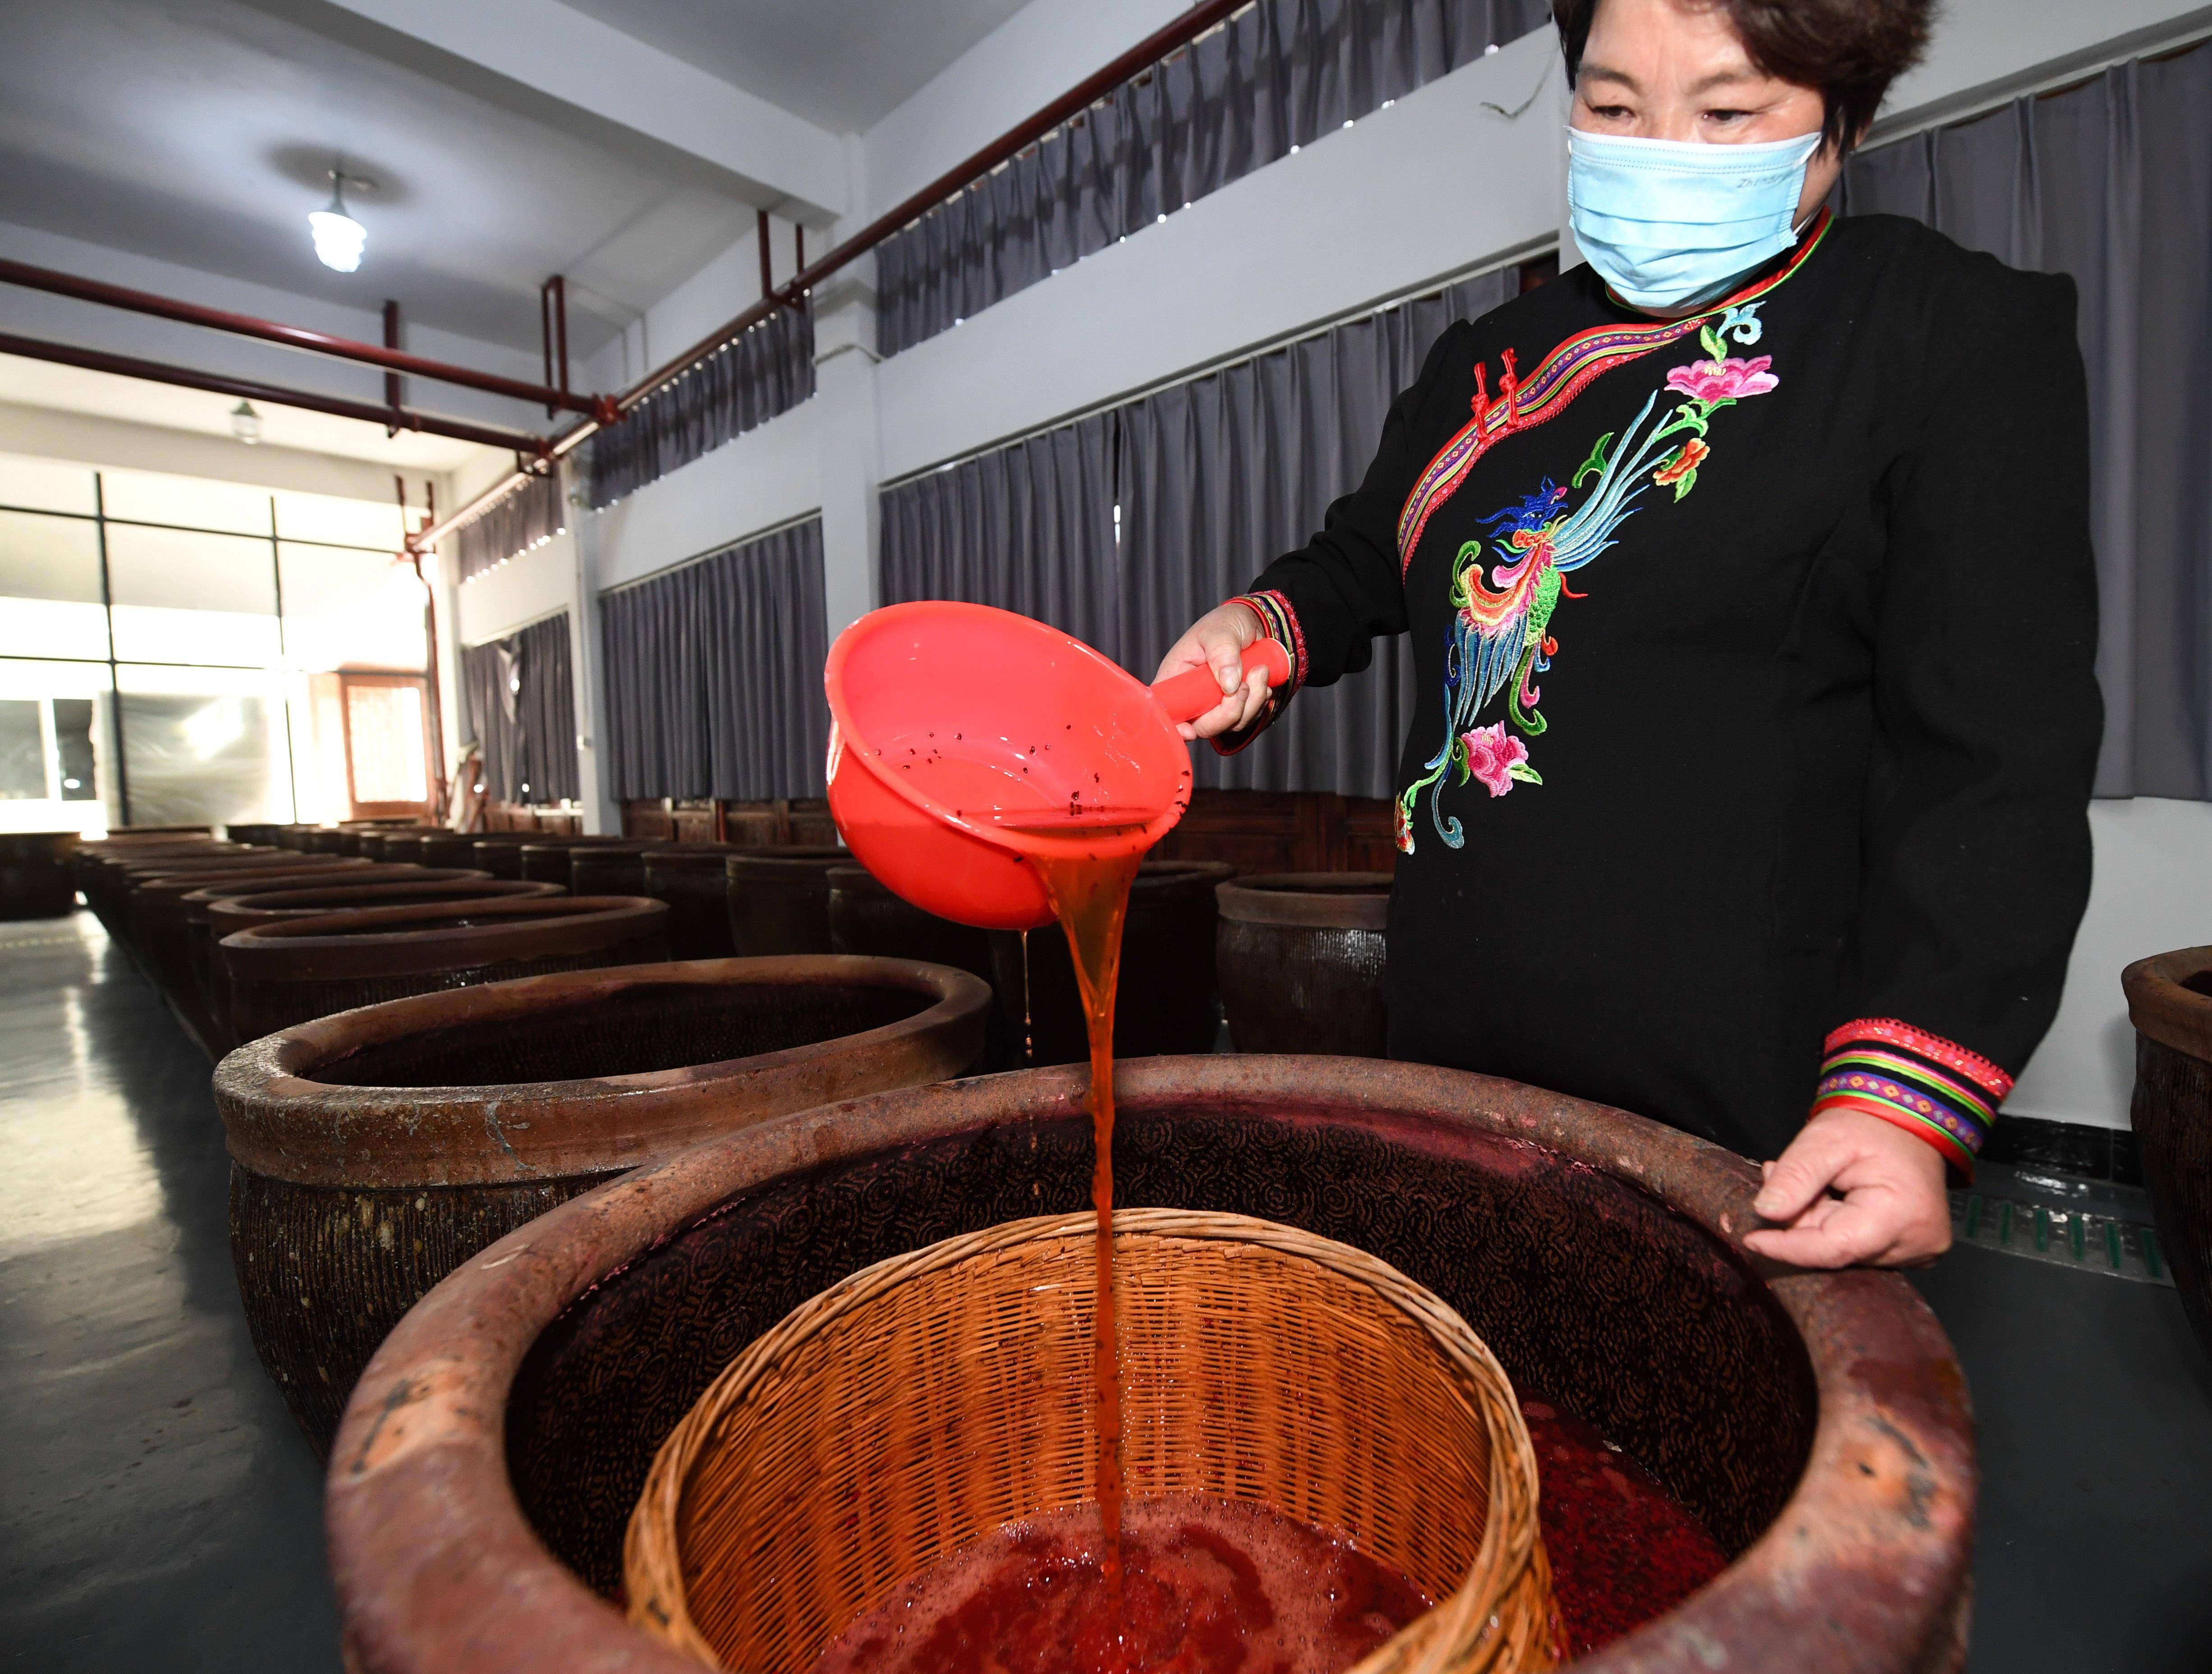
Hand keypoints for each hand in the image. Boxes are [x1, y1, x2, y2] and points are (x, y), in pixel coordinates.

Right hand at [1155, 603, 1271, 739]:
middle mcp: (1194, 695)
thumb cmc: (1227, 622)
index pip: (1167, 710)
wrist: (1253, 622)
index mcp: (1177, 676)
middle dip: (1229, 712)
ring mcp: (1215, 704)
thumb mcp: (1220, 630)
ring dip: (1252, 702)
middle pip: (1203, 726)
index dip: (1175, 727)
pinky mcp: (1235, 707)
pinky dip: (1259, 701)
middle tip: (1246, 685)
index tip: (1190, 730)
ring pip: (1230, 725)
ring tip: (1260, 670)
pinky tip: (1261, 680)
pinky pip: (1249, 718)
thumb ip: (1222, 653)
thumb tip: (1229, 684)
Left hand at [1741, 1107, 1952, 1267]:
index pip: (1833, 1249)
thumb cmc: (1869, 1125)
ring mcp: (1920, 1250)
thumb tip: (1765, 1212)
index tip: (1751, 1239)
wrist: (1905, 1120)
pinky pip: (1860, 1248)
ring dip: (1817, 1222)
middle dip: (1800, 1222)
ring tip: (1814, 1181)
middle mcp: (1919, 1243)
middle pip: (1836, 1251)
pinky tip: (1830, 1196)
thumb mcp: (1823, 1140)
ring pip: (1844, 1251)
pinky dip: (1836, 1227)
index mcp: (1902, 1215)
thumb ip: (1795, 1176)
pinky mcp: (1915, 1249)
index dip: (1788, 1248)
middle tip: (1778, 1177)